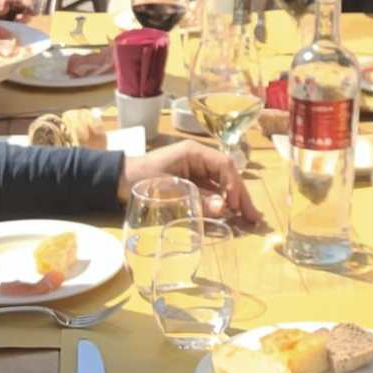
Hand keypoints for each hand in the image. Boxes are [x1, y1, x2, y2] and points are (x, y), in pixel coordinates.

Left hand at [121, 140, 262, 226]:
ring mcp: (196, 170)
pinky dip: (222, 203)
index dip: (234, 185)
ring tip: (248, 219)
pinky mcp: (192, 181)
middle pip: (228, 175)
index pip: (224, 165)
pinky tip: (230, 215)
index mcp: (194, 152)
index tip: (237, 206)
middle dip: (241, 196)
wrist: (117, 179)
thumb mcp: (169, 189)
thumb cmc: (140, 178)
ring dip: (235, 200)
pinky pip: (212, 190)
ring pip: (223, 184)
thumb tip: (223, 208)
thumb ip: (196, 198)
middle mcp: (199, 158)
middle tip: (254, 218)